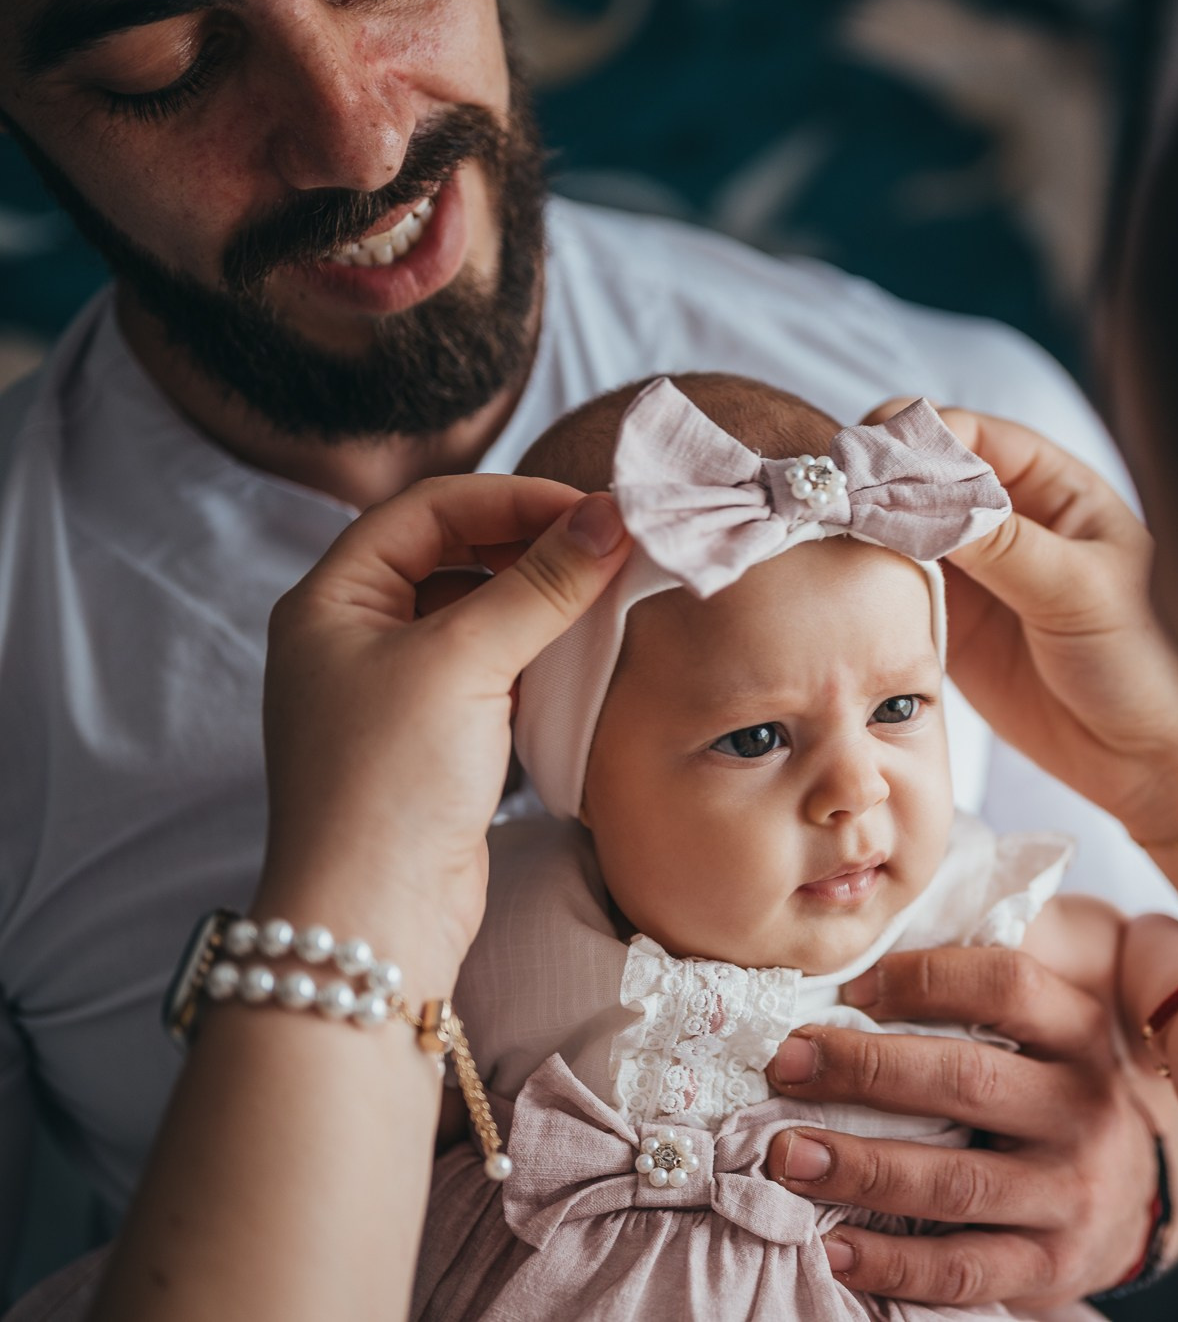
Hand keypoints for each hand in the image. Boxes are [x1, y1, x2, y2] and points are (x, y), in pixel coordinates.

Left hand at [258, 476, 628, 991]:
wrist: (374, 917)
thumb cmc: (390, 781)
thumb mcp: (465, 662)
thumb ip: (539, 584)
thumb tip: (610, 517)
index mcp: (331, 600)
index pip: (426, 509)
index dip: (510, 497)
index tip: (590, 508)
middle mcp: (353, 636)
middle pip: (451, 553)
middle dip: (529, 543)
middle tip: (609, 544)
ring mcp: (392, 689)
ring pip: (474, 611)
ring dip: (536, 596)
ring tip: (603, 591)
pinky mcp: (432, 739)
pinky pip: (489, 666)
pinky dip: (534, 650)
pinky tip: (578, 653)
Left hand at [763, 947, 1156, 1308]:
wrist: (1127, 1204)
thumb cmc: (1049, 1100)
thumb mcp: (1043, 1039)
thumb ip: (976, 1000)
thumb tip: (858, 965)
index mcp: (1078, 1033)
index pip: (1007, 984)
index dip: (925, 979)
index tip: (851, 989)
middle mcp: (1084, 1108)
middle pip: (967, 1080)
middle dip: (865, 1070)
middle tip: (786, 1064)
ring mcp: (1072, 1192)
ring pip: (956, 1180)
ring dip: (861, 1167)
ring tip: (788, 1156)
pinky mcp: (1051, 1265)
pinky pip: (961, 1269)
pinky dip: (891, 1263)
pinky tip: (832, 1247)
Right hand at [863, 401, 1177, 846]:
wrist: (1147, 760)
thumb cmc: (1143, 663)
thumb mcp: (1080, 594)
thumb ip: (1008, 545)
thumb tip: (929, 499)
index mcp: (1056, 488)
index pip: (972, 436)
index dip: (916, 439)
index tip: (867, 457)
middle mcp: (1010, 518)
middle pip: (926, 474)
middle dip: (877, 478)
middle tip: (828, 496)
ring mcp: (977, 572)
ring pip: (901, 528)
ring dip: (862, 527)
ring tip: (818, 534)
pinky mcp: (952, 623)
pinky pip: (896, 588)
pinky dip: (865, 581)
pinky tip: (834, 581)